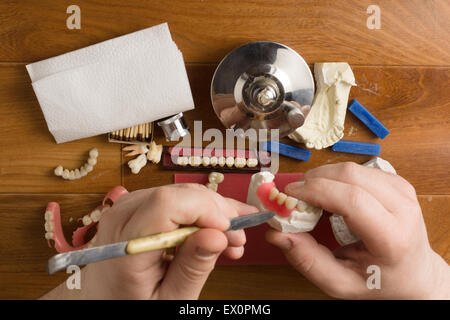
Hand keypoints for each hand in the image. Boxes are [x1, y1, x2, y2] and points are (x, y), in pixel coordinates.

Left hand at [43, 184, 256, 298]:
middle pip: (180, 195)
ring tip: (231, 241)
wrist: (102, 298)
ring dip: (213, 213)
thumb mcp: (169, 299)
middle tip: (239, 239)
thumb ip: (192, 268)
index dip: (204, 209)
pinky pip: (175, 198)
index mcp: (125, 242)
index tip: (228, 230)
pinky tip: (216, 232)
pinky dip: (199, 213)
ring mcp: (128, 205)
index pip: (167, 204)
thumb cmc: (131, 302)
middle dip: (217, 212)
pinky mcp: (138, 204)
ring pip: (183, 194)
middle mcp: (122, 214)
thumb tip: (218, 235)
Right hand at [266, 162, 449, 298]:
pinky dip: (336, 177)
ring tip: (310, 196)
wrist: (415, 274)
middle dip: (314, 179)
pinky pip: (358, 169)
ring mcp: (403, 190)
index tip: (290, 195)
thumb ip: (307, 261)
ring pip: (352, 167)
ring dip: (323, 176)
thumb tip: (277, 233)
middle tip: (294, 196)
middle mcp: (403, 208)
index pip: (352, 200)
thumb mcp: (341, 283)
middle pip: (350, 175)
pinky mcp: (397, 182)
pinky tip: (330, 193)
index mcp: (392, 237)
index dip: (316, 191)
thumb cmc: (379, 281)